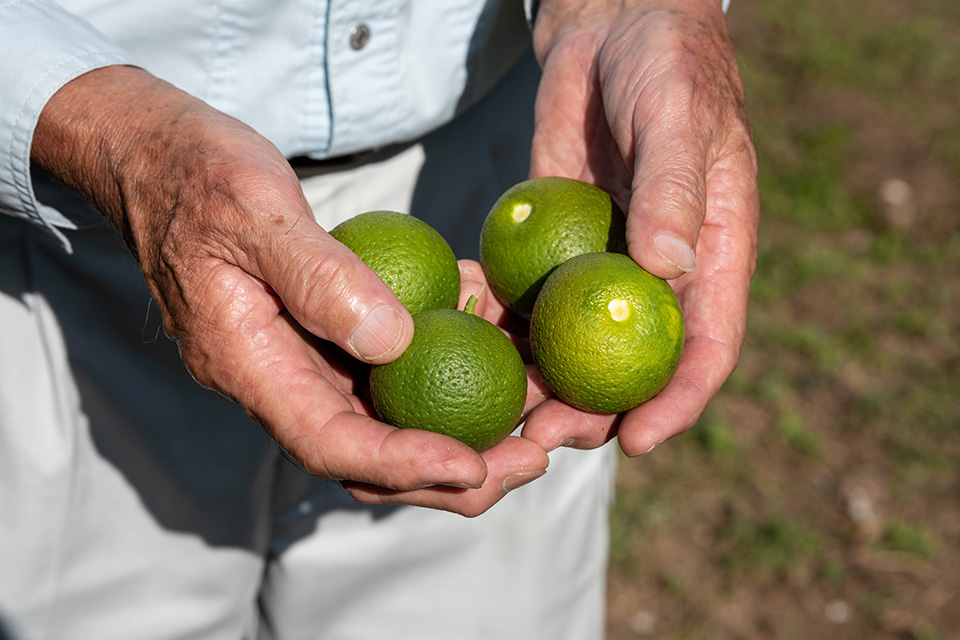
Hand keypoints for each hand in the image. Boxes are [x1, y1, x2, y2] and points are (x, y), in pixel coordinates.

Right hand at [32, 65, 547, 515]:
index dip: (405, 464)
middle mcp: (284, 380)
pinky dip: (455, 354)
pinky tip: (504, 330)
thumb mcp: (253, 212)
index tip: (477, 466)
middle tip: (534, 458)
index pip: (332, 444)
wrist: (162, 159)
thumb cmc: (199, 176)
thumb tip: (397, 341)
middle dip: (456, 473)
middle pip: (373, 457)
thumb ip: (317, 277)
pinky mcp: (331, 334)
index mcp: (252, 367)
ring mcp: (308, 361)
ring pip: (395, 418)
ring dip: (471, 424)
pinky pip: (398, 364)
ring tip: (544, 414)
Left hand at [520, 0, 760, 453]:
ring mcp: (603, 261)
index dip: (676, 403)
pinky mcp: (555, 244)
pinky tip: (471, 339)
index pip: (705, 347)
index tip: (637, 443)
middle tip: (545, 436)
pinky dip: (505, 321)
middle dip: (594, 410)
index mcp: (713, 255)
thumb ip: (673, 190)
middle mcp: (658, 272)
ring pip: (575, 340)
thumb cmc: (665, 63)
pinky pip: (531, 294)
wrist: (612, 24)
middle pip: (631, 362)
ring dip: (541, 381)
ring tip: (499, 410)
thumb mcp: (676, 118)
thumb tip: (669, 271)